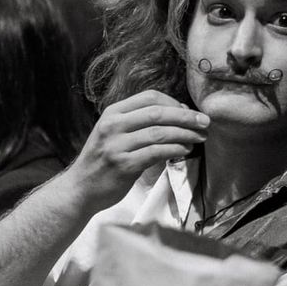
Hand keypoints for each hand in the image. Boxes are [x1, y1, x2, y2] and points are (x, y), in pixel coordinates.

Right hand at [67, 90, 209, 212]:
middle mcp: (113, 126)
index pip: (149, 97)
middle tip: (205, 122)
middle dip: (186, 116)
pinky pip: (156, 153)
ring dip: (185, 134)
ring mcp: (117, 145)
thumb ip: (138, 123)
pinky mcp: (123, 165)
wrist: (80, 188)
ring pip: (160, 132)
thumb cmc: (103, 160)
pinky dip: (175, 150)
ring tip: (200, 138)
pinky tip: (185, 151)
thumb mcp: (114, 133)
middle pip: (158, 113)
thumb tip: (177, 114)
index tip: (189, 112)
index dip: (174, 102)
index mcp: (113, 113)